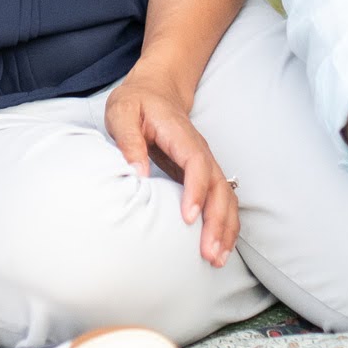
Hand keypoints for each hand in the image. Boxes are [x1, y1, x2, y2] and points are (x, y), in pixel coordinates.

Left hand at [105, 67, 238, 265]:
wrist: (156, 89)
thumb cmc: (136, 102)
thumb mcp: (122, 112)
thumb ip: (129, 141)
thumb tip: (137, 174)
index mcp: (180, 134)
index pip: (196, 163)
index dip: (195, 190)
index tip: (188, 218)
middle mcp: (199, 150)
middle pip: (218, 186)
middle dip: (217, 220)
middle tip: (209, 253)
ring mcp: (204, 162)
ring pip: (225, 196)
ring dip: (225, 228)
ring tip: (217, 259)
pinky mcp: (202, 174)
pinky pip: (220, 200)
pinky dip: (224, 224)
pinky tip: (220, 248)